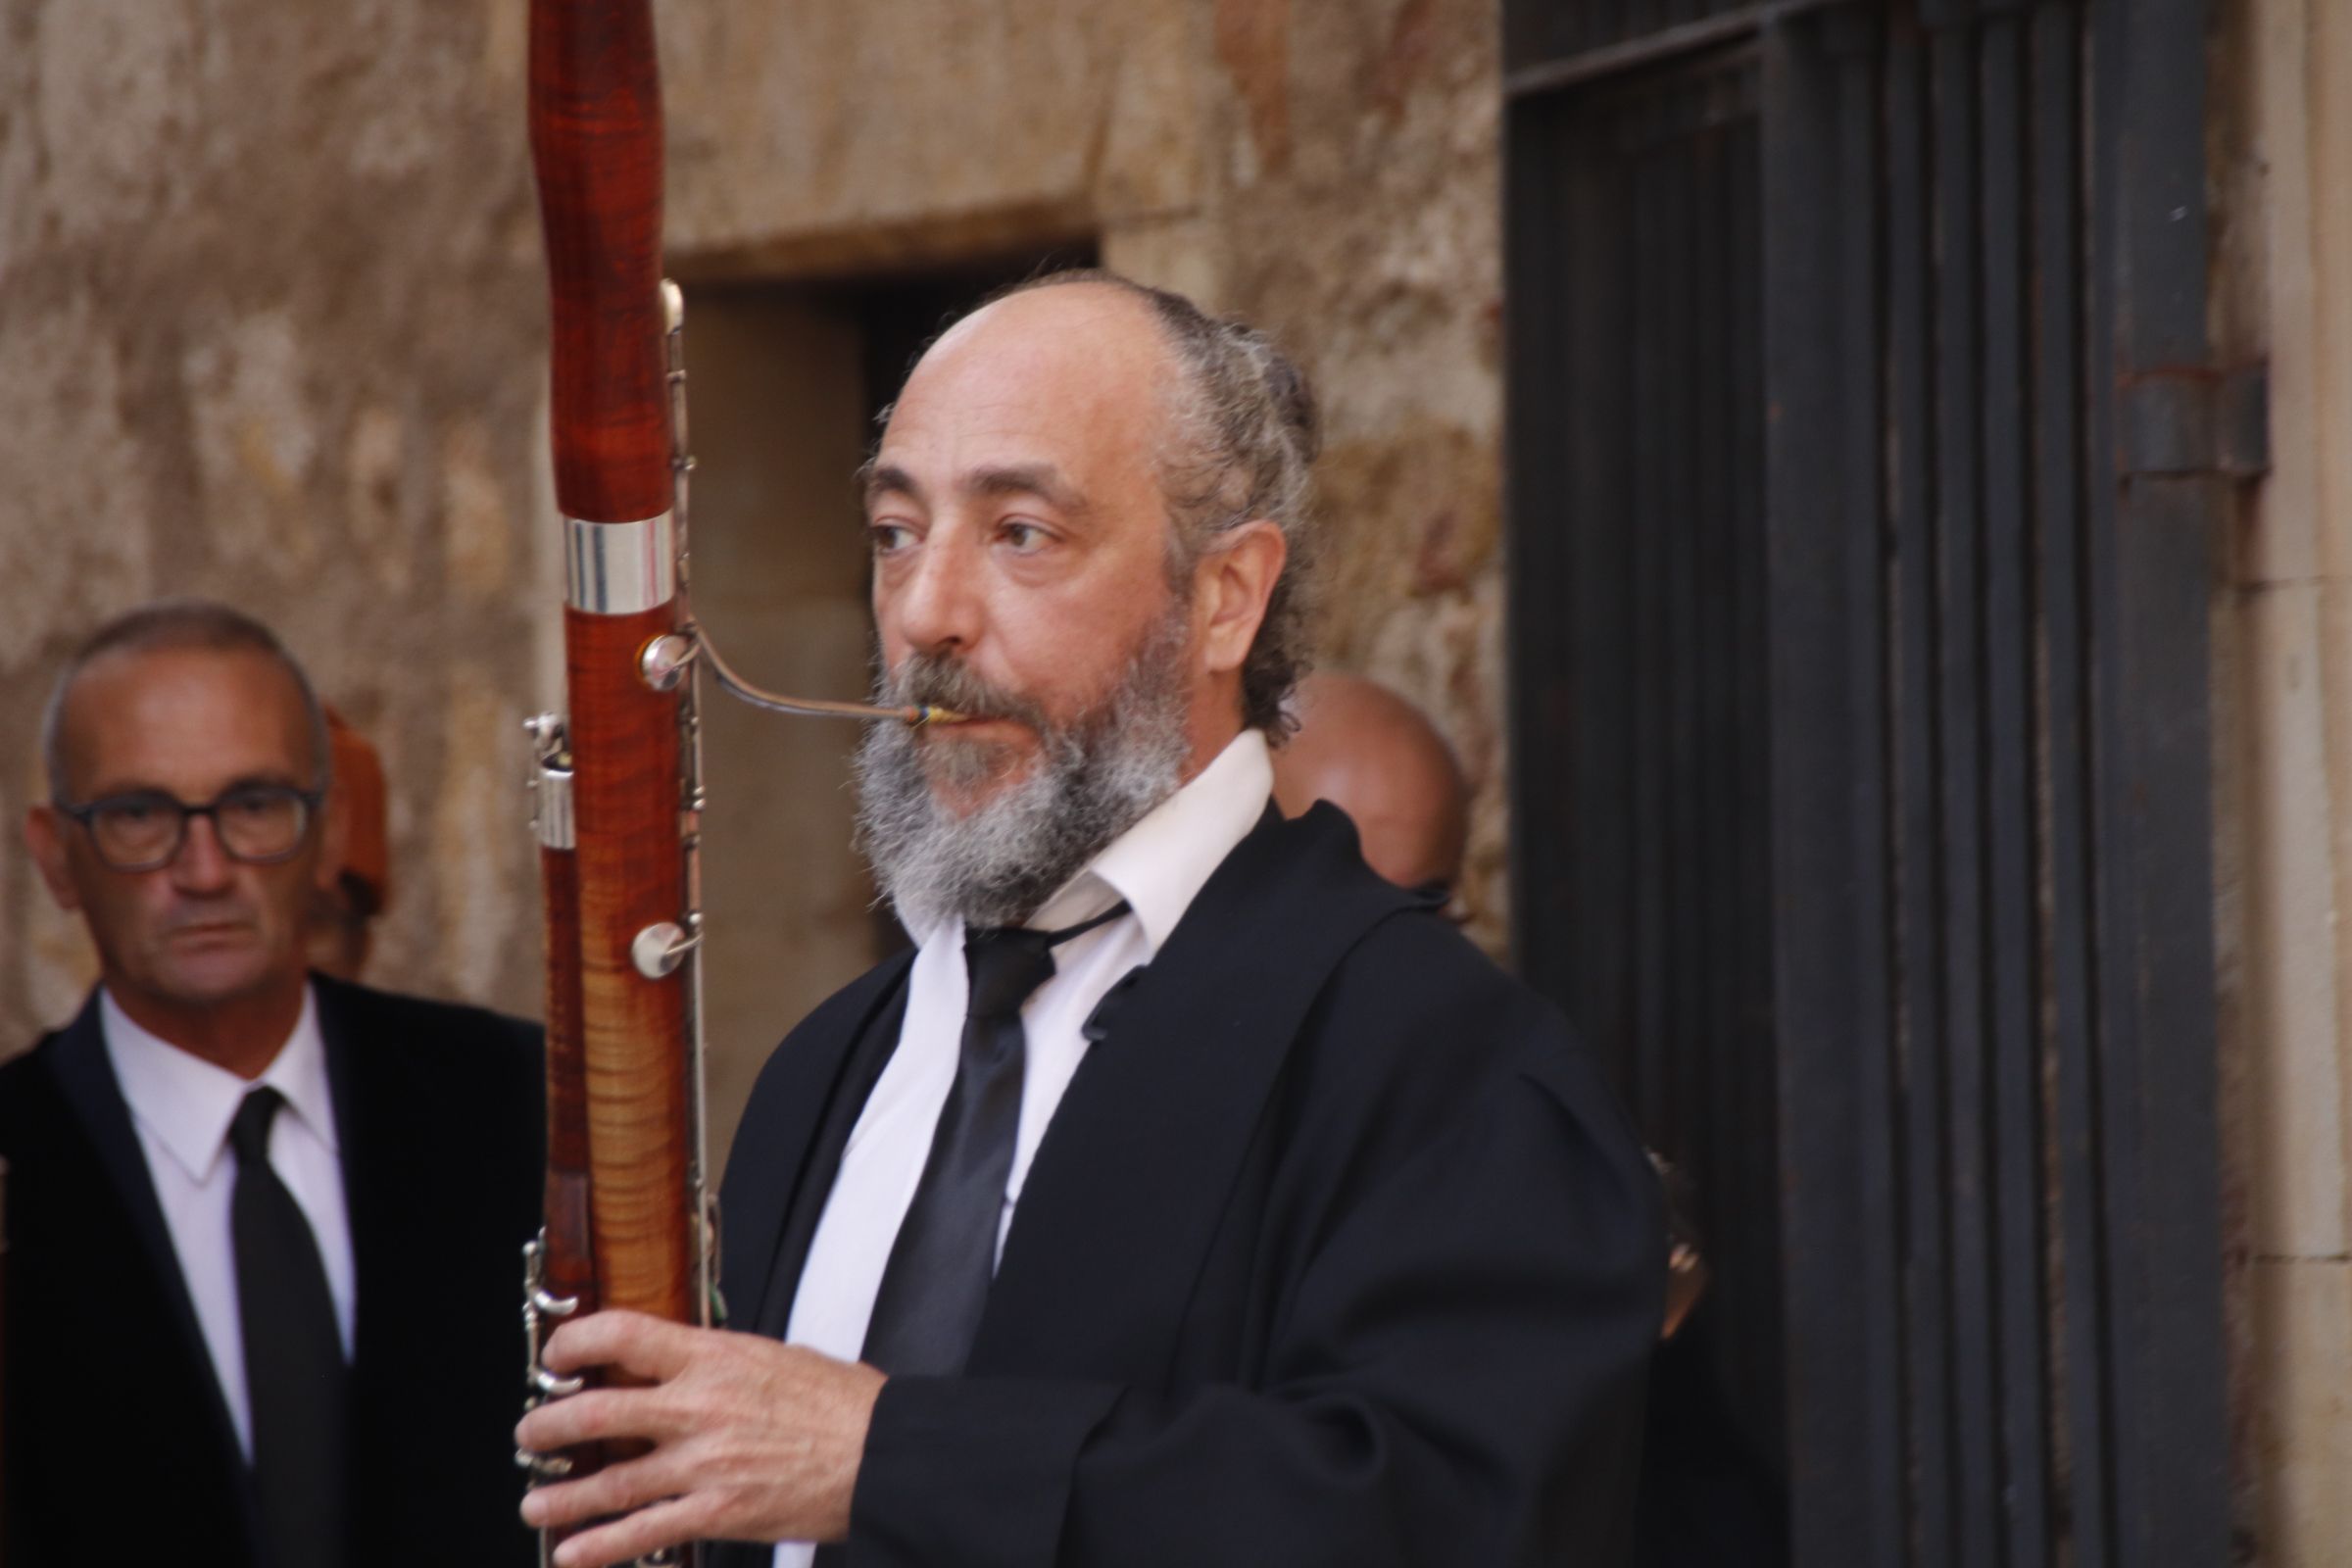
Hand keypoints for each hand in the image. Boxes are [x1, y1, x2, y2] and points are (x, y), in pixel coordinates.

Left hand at [514, 1309, 886, 1567]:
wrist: (881, 1452)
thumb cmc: (839, 1403)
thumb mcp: (773, 1357)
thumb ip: (719, 1363)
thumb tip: (681, 1365)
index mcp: (715, 1357)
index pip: (625, 1335)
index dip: (578, 1342)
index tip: (560, 1354)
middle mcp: (700, 1407)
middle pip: (599, 1413)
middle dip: (550, 1425)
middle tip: (532, 1432)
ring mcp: (705, 1463)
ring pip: (611, 1480)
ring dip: (563, 1494)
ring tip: (534, 1501)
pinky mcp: (718, 1510)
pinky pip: (645, 1532)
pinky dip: (601, 1546)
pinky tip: (573, 1552)